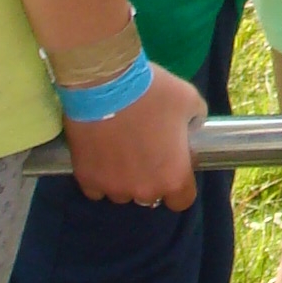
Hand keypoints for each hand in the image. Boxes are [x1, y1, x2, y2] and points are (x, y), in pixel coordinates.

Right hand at [65, 62, 203, 209]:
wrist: (105, 82)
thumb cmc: (153, 92)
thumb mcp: (189, 100)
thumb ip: (195, 121)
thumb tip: (190, 127)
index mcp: (173, 177)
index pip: (182, 200)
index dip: (179, 182)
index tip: (174, 162)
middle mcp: (143, 191)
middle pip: (150, 195)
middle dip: (150, 177)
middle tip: (145, 149)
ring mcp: (112, 187)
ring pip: (122, 192)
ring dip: (124, 178)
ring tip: (119, 148)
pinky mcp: (86, 178)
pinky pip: (96, 187)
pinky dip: (99, 175)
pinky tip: (100, 153)